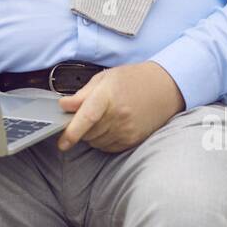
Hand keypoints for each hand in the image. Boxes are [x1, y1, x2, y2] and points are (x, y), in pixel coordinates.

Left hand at [56, 60, 186, 152]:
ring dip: (91, 135)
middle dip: (80, 129)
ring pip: (96, 142)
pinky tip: (109, 126)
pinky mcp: (133, 140)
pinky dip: (102, 140)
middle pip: (88, 133)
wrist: (163, 88)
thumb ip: (82, 94)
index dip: (71, 132)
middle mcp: (118, 115)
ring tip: (102, 118)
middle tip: (86, 116)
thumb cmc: (132, 80)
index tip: (62, 142)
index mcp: (108, 96)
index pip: (86, 118)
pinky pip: (108, 147)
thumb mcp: (104, 78)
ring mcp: (127, 130)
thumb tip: (64, 105)